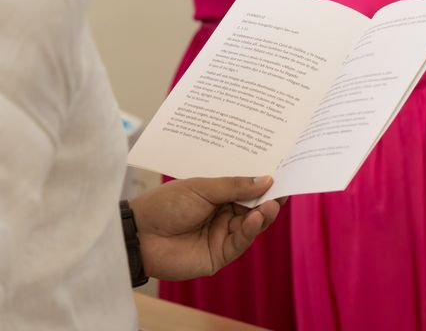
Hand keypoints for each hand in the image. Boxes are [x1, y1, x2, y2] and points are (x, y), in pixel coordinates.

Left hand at [130, 176, 279, 280]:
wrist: (139, 234)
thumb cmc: (166, 204)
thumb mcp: (202, 188)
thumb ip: (234, 186)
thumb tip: (267, 180)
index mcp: (219, 194)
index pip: (247, 188)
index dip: (264, 182)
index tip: (283, 173)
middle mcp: (224, 213)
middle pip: (254, 206)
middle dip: (269, 198)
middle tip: (284, 189)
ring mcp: (223, 234)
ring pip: (252, 225)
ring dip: (263, 214)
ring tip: (272, 204)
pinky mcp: (220, 254)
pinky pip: (241, 242)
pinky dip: (251, 230)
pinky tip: (256, 218)